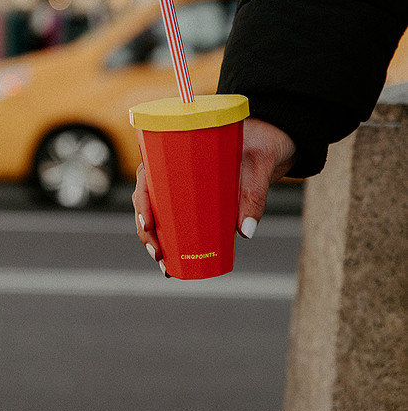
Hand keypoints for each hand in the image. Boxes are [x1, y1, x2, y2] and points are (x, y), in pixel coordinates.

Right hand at [132, 118, 296, 270]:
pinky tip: (171, 263)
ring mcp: (183, 185)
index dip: (142, 200)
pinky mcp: (195, 198)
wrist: (269, 144)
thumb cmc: (258, 146)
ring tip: (165, 266)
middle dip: (146, 230)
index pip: (147, 174)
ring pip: (157, 213)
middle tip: (158, 254)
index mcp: (177, 149)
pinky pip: (175, 218)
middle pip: (148, 199)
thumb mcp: (258, 166)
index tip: (148, 224)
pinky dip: (170, 240)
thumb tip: (245, 232)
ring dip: (155, 240)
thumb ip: (254, 195)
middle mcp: (174, 168)